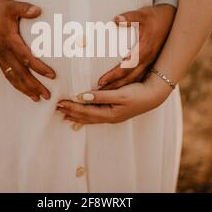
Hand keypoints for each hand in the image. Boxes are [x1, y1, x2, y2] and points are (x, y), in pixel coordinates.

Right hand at [0, 0, 55, 101]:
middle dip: (34, 85)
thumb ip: (24, 8)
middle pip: (21, 73)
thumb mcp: (11, 5)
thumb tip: (38, 10)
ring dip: (26, 89)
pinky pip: (7, 75)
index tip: (52, 75)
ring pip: (13, 77)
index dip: (39, 67)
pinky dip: (16, 85)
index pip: (26, 57)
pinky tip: (25, 91)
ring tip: (38, 98)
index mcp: (8, 39)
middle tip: (48, 95)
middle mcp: (3, 51)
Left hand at [57, 75, 171, 123]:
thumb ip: (101, 96)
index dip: (71, 107)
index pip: (85, 111)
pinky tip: (83, 113)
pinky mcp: (115, 112)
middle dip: (71, 112)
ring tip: (65, 114)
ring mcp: (112, 116)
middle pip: (85, 117)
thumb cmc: (138, 93)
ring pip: (90, 118)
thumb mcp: (119, 94)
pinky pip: (96, 115)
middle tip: (57, 108)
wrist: (154, 95)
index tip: (60, 103)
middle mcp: (109, 117)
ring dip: (77, 115)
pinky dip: (86, 115)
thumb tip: (82, 96)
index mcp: (109, 114)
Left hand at [98, 4, 175, 89]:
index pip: (126, 67)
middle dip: (115, 87)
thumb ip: (129, 17)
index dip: (114, 75)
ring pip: (135, 79)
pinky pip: (141, 76)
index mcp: (144, 49)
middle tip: (99, 94)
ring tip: (107, 95)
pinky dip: (130, 84)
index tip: (101, 81)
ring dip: (122, 88)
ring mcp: (151, 61)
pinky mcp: (152, 62)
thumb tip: (116, 19)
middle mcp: (148, 59)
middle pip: (130, 78)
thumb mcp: (142, 14)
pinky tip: (122, 89)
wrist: (172, 18)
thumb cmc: (155, 16)